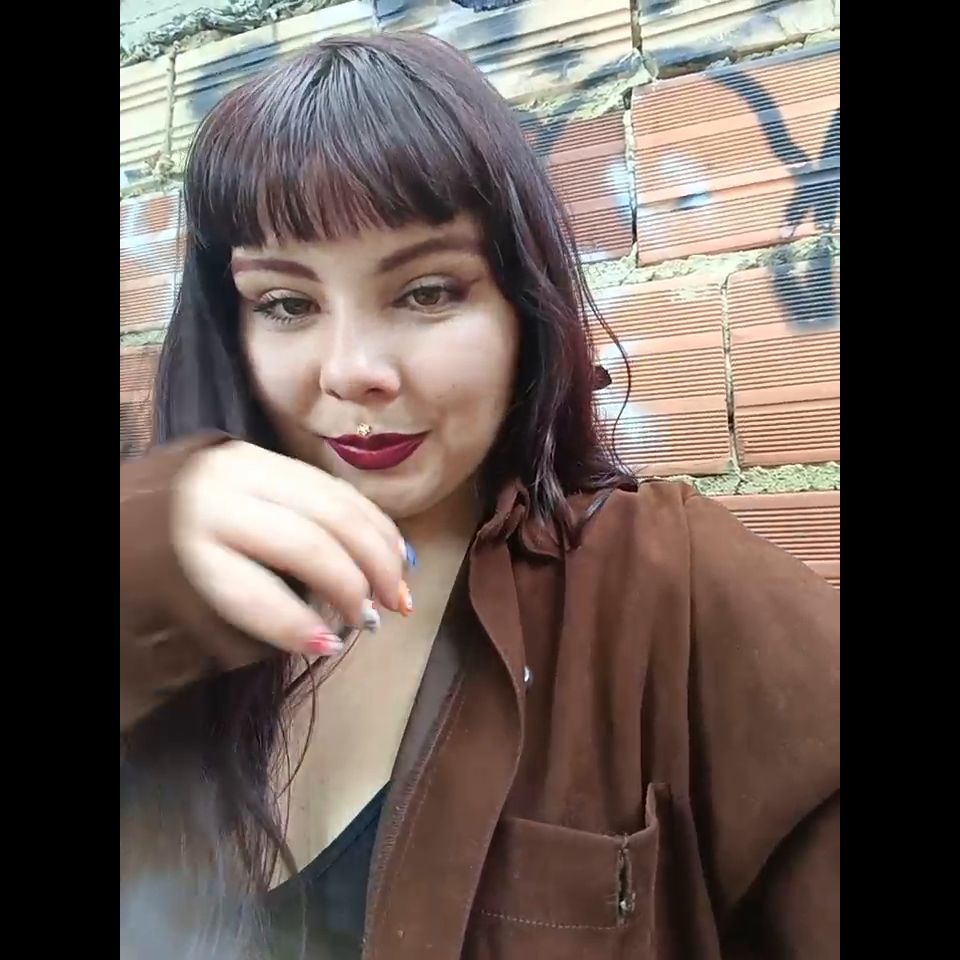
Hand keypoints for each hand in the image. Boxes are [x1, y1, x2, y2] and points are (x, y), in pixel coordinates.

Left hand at [171, 441, 412, 655]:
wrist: (126, 502)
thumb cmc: (153, 568)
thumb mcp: (179, 602)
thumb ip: (247, 621)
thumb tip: (322, 636)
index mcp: (188, 544)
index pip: (252, 592)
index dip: (296, 626)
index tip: (330, 646)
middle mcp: (222, 498)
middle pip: (309, 543)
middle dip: (356, 584)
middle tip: (379, 619)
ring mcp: (249, 469)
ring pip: (336, 507)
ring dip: (379, 552)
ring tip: (399, 592)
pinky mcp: (269, 457)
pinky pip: (337, 487)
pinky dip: (373, 521)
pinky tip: (394, 551)